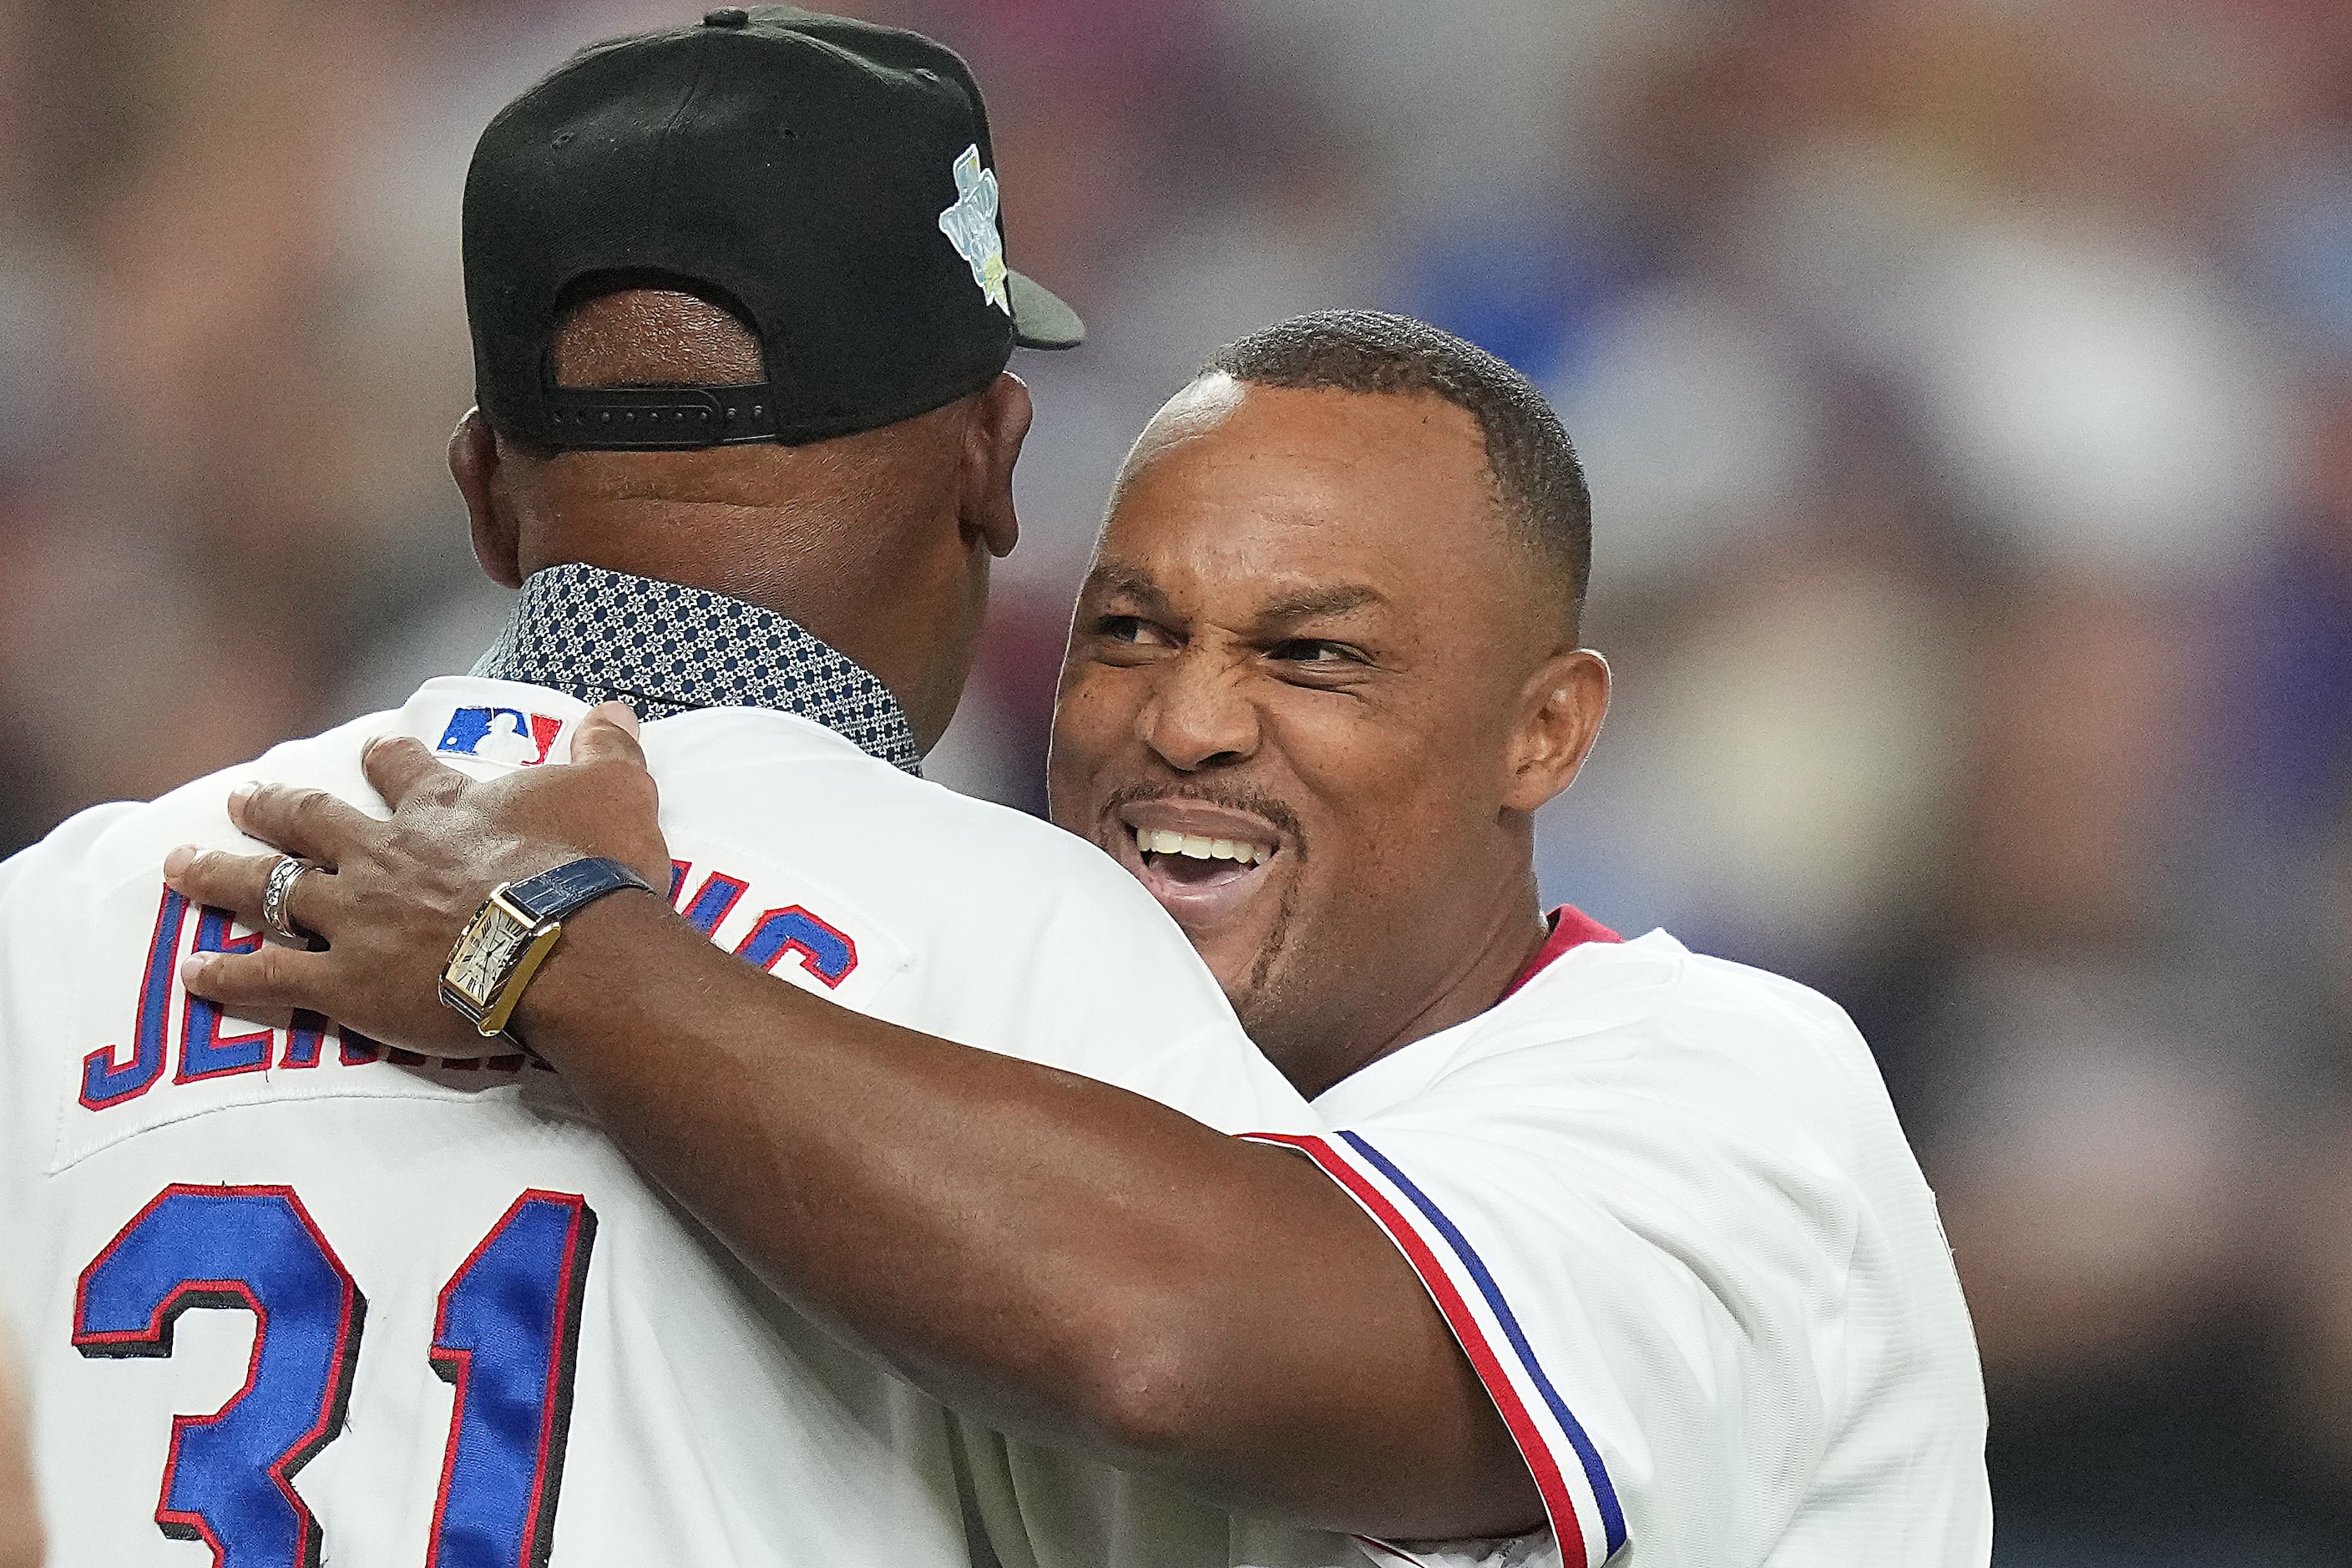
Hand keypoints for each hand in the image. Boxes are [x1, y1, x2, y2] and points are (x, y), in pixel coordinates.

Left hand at [165, 702, 669, 1056]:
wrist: (565, 951)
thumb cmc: (591, 874)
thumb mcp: (615, 793)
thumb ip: (606, 751)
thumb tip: (614, 712)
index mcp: (442, 811)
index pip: (404, 771)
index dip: (387, 759)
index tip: (372, 749)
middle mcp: (384, 854)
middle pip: (312, 821)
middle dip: (274, 807)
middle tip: (242, 798)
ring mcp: (355, 917)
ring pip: (270, 889)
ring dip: (221, 875)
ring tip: (181, 865)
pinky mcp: (344, 982)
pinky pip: (270, 978)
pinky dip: (227, 976)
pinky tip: (193, 973)